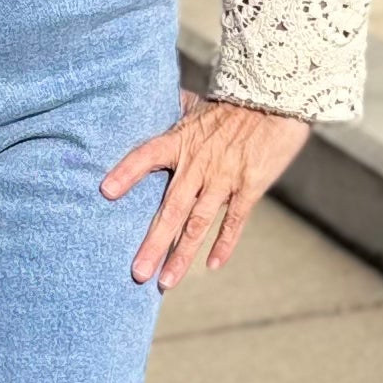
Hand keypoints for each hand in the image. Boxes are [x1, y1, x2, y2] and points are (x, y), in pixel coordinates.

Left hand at [102, 92, 309, 290]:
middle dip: (153, 244)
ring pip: (198, 224)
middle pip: (170, 209)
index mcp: (180, 141)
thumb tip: (155, 103)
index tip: (106, 192)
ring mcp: (223, 178)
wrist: (276, 101)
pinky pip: (234, 221)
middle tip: (137, 273)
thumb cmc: (234, 103)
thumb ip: (174, 111)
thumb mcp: (197, 104)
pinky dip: (223, 244)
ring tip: (166, 282)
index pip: (145, 156)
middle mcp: (198, 164)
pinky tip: (212, 266)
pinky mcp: (249, 187)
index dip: (126, 173)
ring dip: (181, 255)